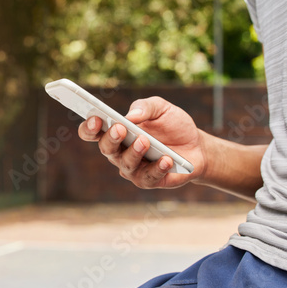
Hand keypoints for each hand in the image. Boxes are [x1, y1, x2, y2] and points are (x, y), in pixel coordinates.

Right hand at [78, 96, 205, 188]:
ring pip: (126, 163)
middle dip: (111, 138)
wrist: (197, 146)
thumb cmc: (173, 125)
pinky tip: (166, 160)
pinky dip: (157, 168)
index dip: (89, 126)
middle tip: (120, 128)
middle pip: (106, 148)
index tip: (95, 118)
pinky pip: (148, 177)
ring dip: (134, 152)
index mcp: (116, 131)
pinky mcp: (148, 180)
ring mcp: (132, 168)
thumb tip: (130, 116)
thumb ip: (145, 107)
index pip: (92, 132)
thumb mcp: (161, 108)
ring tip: (145, 141)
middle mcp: (119, 152)